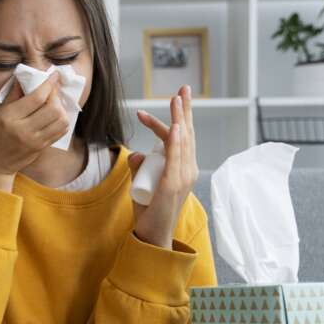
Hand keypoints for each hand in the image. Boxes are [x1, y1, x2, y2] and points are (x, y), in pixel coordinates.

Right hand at [0, 72, 68, 190]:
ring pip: (60, 120)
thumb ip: (13, 96)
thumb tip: (25, 78)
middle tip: (52, 91)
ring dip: (61, 108)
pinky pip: (60, 131)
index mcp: (10, 117)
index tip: (53, 75)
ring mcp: (35, 141)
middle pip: (53, 108)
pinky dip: (61, 120)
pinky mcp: (41, 148)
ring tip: (54, 104)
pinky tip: (55, 116)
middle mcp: (24, 130)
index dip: (48, 84)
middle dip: (55, 95)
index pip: (37, 97)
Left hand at [126, 85, 198, 248]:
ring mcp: (182, 178)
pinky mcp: (173, 186)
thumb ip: (138, 167)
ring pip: (183, 142)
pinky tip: (176, 127)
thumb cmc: (150, 210)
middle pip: (188, 134)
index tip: (165, 102)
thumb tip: (135, 152)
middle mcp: (188, 170)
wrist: (153, 235)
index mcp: (184, 168)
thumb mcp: (142, 183)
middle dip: (185, 110)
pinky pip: (176, 160)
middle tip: (183, 88)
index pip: (181, 138)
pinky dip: (176, 143)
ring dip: (180, 118)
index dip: (176, 118)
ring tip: (176, 99)